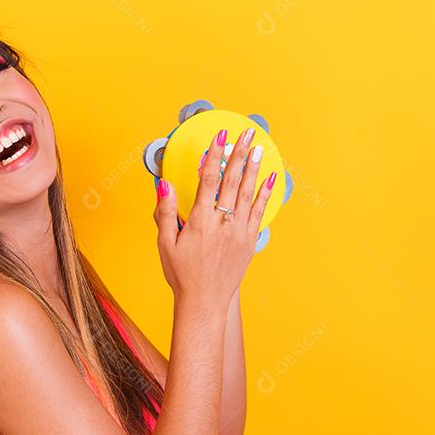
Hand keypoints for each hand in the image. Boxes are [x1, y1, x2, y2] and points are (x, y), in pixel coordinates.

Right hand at [153, 127, 275, 308]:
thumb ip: (165, 211)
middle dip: (238, 153)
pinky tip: (270, 178)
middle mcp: (222, 222)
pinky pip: (259, 211)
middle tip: (245, 133)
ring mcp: (239, 231)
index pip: (208, 178)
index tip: (220, 136)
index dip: (214, 154)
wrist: (204, 301)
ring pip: (248, 192)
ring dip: (253, 167)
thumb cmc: (182, 274)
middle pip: (232, 179)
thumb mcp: (165, 243)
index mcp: (200, 220)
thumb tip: (164, 185)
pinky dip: (265, 192)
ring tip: (258, 147)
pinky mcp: (249, 240)